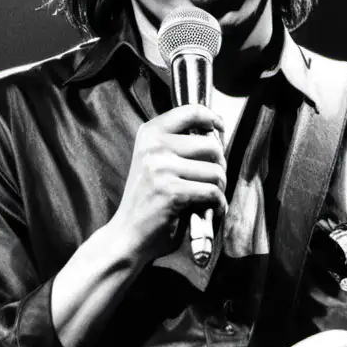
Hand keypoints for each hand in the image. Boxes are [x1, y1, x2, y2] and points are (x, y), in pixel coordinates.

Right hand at [108, 105, 226, 266]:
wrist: (126, 235)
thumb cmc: (148, 200)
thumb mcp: (156, 162)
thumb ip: (179, 145)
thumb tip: (217, 136)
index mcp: (150, 133)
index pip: (191, 112)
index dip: (213, 119)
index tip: (220, 130)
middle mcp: (154, 146)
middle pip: (212, 146)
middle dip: (220, 166)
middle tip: (213, 181)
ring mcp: (161, 168)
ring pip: (216, 172)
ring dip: (220, 189)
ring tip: (209, 198)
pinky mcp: (171, 191)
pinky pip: (212, 192)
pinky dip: (218, 205)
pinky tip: (210, 211)